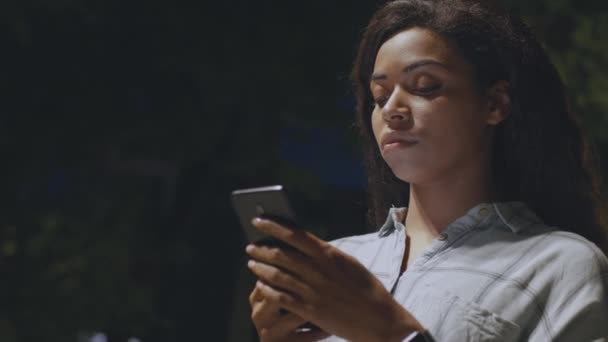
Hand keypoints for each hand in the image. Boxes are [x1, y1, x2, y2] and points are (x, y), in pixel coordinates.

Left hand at [246, 218, 424, 341]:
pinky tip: (259, 286)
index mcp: (329, 254)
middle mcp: (318, 270)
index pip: (295, 234)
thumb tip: (307, 244)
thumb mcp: (348, 263)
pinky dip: (267, 290)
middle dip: (262, 248)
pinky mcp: (310, 310)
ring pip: (277, 275)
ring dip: (260, 268)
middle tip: (250, 246)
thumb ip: (326, 254)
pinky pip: (281, 297)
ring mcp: (312, 290)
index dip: (273, 226)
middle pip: (281, 254)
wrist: (379, 319)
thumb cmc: (366, 289)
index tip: (259, 220)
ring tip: (251, 263)